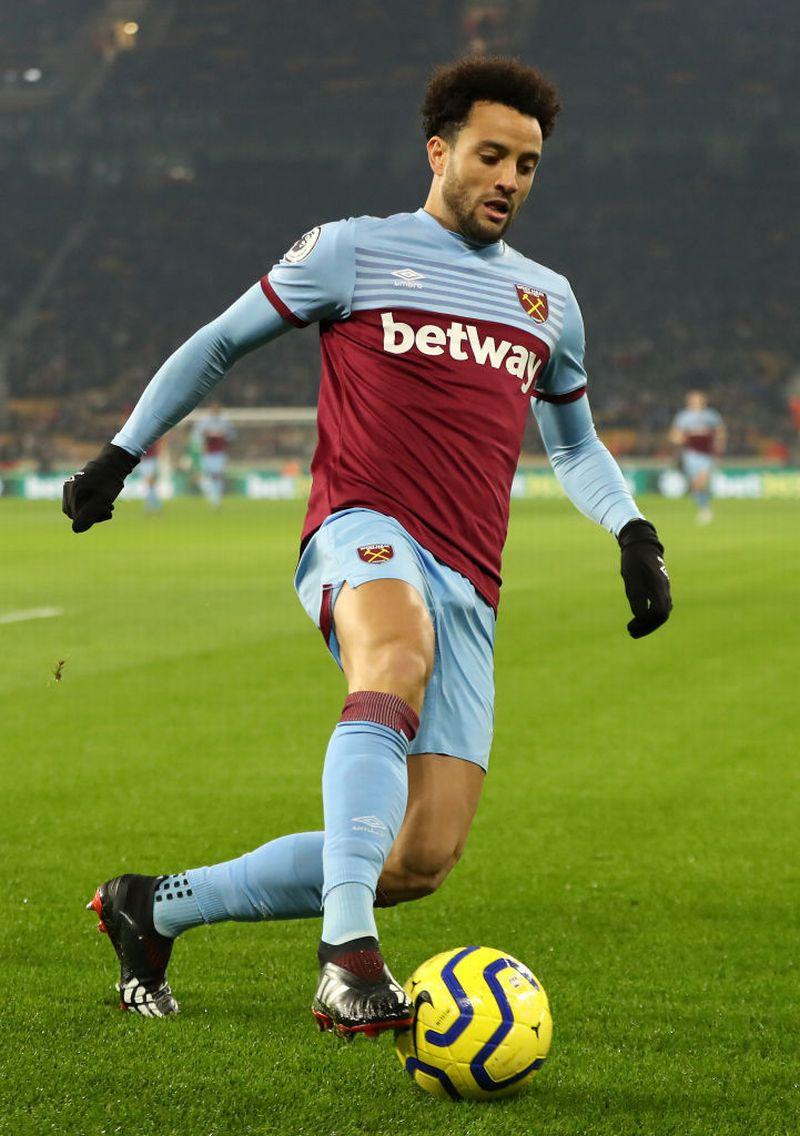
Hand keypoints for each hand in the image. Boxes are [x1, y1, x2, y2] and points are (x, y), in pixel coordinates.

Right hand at [62, 443, 138, 532]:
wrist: (115, 462)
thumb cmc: (110, 481)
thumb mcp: (103, 500)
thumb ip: (90, 515)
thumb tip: (75, 530)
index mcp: (72, 490)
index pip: (76, 517)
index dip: (92, 519)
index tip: (107, 511)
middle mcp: (67, 486)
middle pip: (75, 512)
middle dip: (93, 514)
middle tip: (109, 508)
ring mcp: (70, 484)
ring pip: (78, 507)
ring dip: (93, 509)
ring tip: (108, 505)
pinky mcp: (75, 484)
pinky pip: (80, 500)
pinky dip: (92, 503)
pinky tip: (104, 501)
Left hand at [617, 519, 671, 638]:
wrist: (641, 545)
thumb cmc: (634, 561)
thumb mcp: (631, 580)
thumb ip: (637, 599)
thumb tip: (640, 617)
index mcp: (658, 587)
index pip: (659, 614)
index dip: (646, 624)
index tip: (630, 628)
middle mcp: (664, 590)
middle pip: (661, 616)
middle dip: (647, 626)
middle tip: (631, 632)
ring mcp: (664, 588)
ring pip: (662, 611)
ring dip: (649, 622)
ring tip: (635, 628)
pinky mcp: (661, 587)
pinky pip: (661, 606)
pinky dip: (652, 615)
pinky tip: (641, 618)